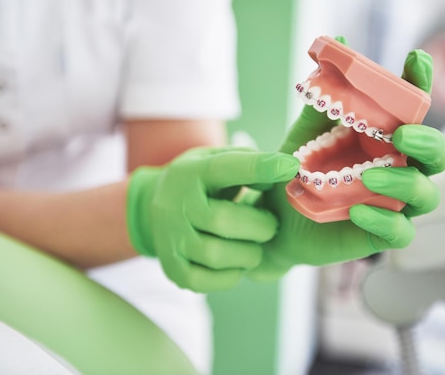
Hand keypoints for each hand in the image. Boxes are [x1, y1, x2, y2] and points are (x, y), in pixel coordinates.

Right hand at [126, 147, 298, 291]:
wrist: (154, 206)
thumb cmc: (205, 183)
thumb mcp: (221, 161)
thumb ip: (251, 164)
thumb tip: (284, 173)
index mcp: (192, 172)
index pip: (224, 167)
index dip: (259, 167)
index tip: (289, 166)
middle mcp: (175, 205)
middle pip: (220, 220)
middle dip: (259, 226)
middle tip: (271, 225)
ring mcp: (170, 239)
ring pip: (214, 255)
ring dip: (247, 254)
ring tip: (255, 246)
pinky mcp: (172, 269)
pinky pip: (203, 282)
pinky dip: (229, 276)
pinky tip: (236, 263)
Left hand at [248, 49, 444, 280]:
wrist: (274, 215)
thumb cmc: (299, 168)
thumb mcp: (307, 131)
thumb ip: (325, 97)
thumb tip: (337, 43)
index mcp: (385, 136)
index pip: (413, 108)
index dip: (420, 84)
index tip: (414, 60)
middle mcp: (397, 167)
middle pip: (437, 154)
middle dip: (429, 142)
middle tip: (402, 134)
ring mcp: (392, 201)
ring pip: (426, 195)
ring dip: (404, 184)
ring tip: (369, 179)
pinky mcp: (381, 232)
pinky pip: (401, 233)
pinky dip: (385, 223)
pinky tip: (358, 214)